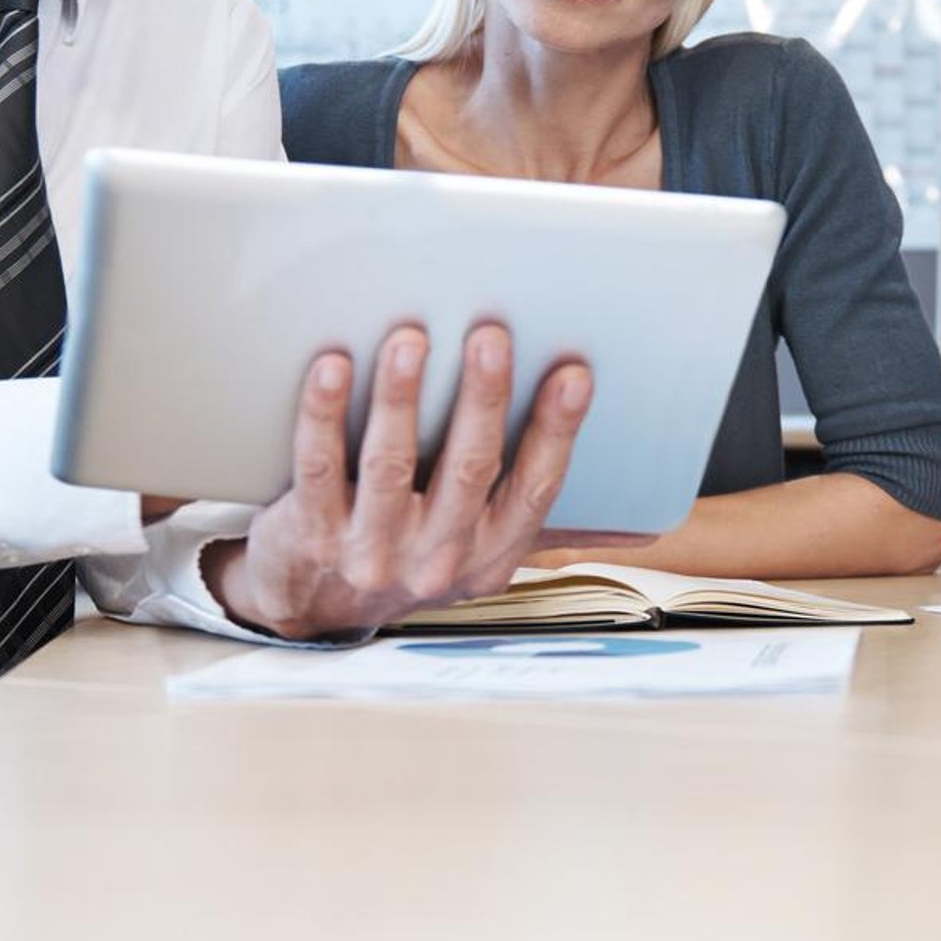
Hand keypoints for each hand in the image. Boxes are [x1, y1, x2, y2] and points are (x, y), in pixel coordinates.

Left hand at [202, 322, 591, 638]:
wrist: (314, 604)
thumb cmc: (407, 551)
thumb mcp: (476, 548)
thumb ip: (525, 505)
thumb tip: (626, 494)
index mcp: (489, 553)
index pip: (535, 489)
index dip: (557, 431)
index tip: (573, 374)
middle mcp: (437, 558)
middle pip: (468, 469)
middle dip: (483, 398)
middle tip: (489, 336)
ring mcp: (372, 550)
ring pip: (392, 464)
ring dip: (402, 397)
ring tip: (409, 341)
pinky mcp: (313, 531)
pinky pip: (319, 465)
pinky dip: (324, 414)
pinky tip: (333, 366)